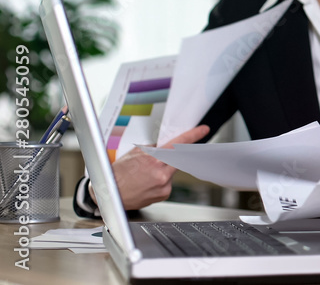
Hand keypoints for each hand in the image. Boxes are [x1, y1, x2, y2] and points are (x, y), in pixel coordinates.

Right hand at [92, 125, 209, 210]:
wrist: (109, 194)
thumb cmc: (118, 174)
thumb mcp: (134, 153)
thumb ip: (153, 148)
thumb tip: (166, 144)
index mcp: (153, 158)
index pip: (177, 144)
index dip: (193, 136)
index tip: (203, 130)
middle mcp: (160, 172)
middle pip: (180, 158)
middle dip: (179, 154)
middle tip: (173, 153)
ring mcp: (163, 184)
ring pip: (172, 171)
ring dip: (165, 169)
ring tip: (146, 174)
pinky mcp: (164, 193)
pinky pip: (168, 182)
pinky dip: (161, 180)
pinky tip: (148, 183)